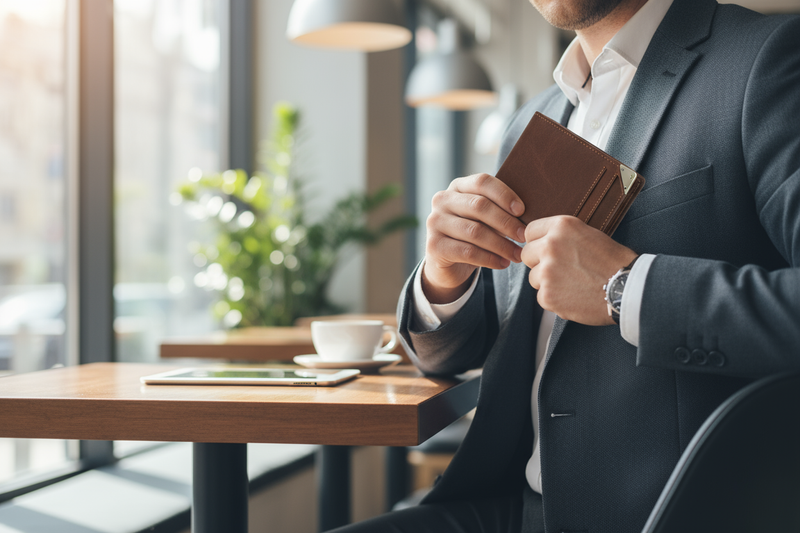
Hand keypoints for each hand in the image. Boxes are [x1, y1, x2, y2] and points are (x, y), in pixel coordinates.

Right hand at [422, 174, 526, 303]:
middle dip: (506, 222)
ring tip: (518, 254)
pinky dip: (490, 259)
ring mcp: (434, 222)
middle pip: (479, 206)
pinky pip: (468, 252)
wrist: (448, 263)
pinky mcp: (433, 246)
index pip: (482, 182)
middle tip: (524, 236)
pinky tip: (503, 264)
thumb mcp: (484, 218)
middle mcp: (442, 200)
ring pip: (475, 231)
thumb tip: (529, 213)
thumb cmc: (473, 234)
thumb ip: (499, 209)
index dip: (504, 194)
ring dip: (501, 245)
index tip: (522, 210)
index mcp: (457, 187)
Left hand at [520, 216, 637, 325]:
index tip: (544, 250)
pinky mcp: (547, 295)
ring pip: (533, 278)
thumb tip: (541, 241)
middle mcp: (550, 246)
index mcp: (561, 226)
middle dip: (539, 262)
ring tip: (572, 283)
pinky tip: (574, 296)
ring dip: (547, 282)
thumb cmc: (613, 261)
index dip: (537, 242)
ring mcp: (546, 272)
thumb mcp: (588, 234)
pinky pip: (542, 296)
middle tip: (561, 269)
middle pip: (526, 255)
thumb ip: (562, 236)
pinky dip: (555, 299)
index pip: (530, 231)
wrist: (627, 288)